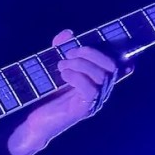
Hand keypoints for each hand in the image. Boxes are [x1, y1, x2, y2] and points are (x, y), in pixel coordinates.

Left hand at [8, 29, 126, 154]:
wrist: (35, 122)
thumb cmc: (47, 94)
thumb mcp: (55, 67)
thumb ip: (62, 49)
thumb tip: (68, 33)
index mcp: (98, 79)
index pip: (119, 64)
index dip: (117, 51)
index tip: (98, 41)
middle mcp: (102, 90)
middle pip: (112, 66)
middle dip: (91, 53)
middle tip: (70, 53)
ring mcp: (95, 101)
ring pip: (102, 76)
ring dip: (81, 65)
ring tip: (61, 65)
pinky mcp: (85, 110)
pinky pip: (91, 90)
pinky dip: (77, 77)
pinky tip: (64, 75)